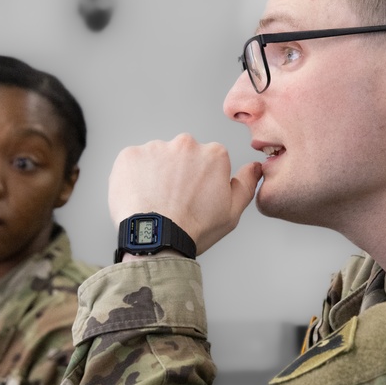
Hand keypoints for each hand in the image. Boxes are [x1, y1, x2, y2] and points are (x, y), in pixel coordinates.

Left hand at [108, 133, 261, 254]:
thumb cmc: (194, 229)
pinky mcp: (130, 155)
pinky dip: (134, 176)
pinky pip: (133, 162)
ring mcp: (156, 147)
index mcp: (214, 154)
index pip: (208, 160)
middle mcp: (186, 144)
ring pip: (157, 158)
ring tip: (155, 201)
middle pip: (182, 155)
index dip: (201, 181)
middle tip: (173, 200)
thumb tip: (255, 167)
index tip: (195, 197)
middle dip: (178, 173)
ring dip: (155, 174)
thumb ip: (246, 184)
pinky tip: (139, 196)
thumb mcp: (232, 212)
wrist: (156, 240)